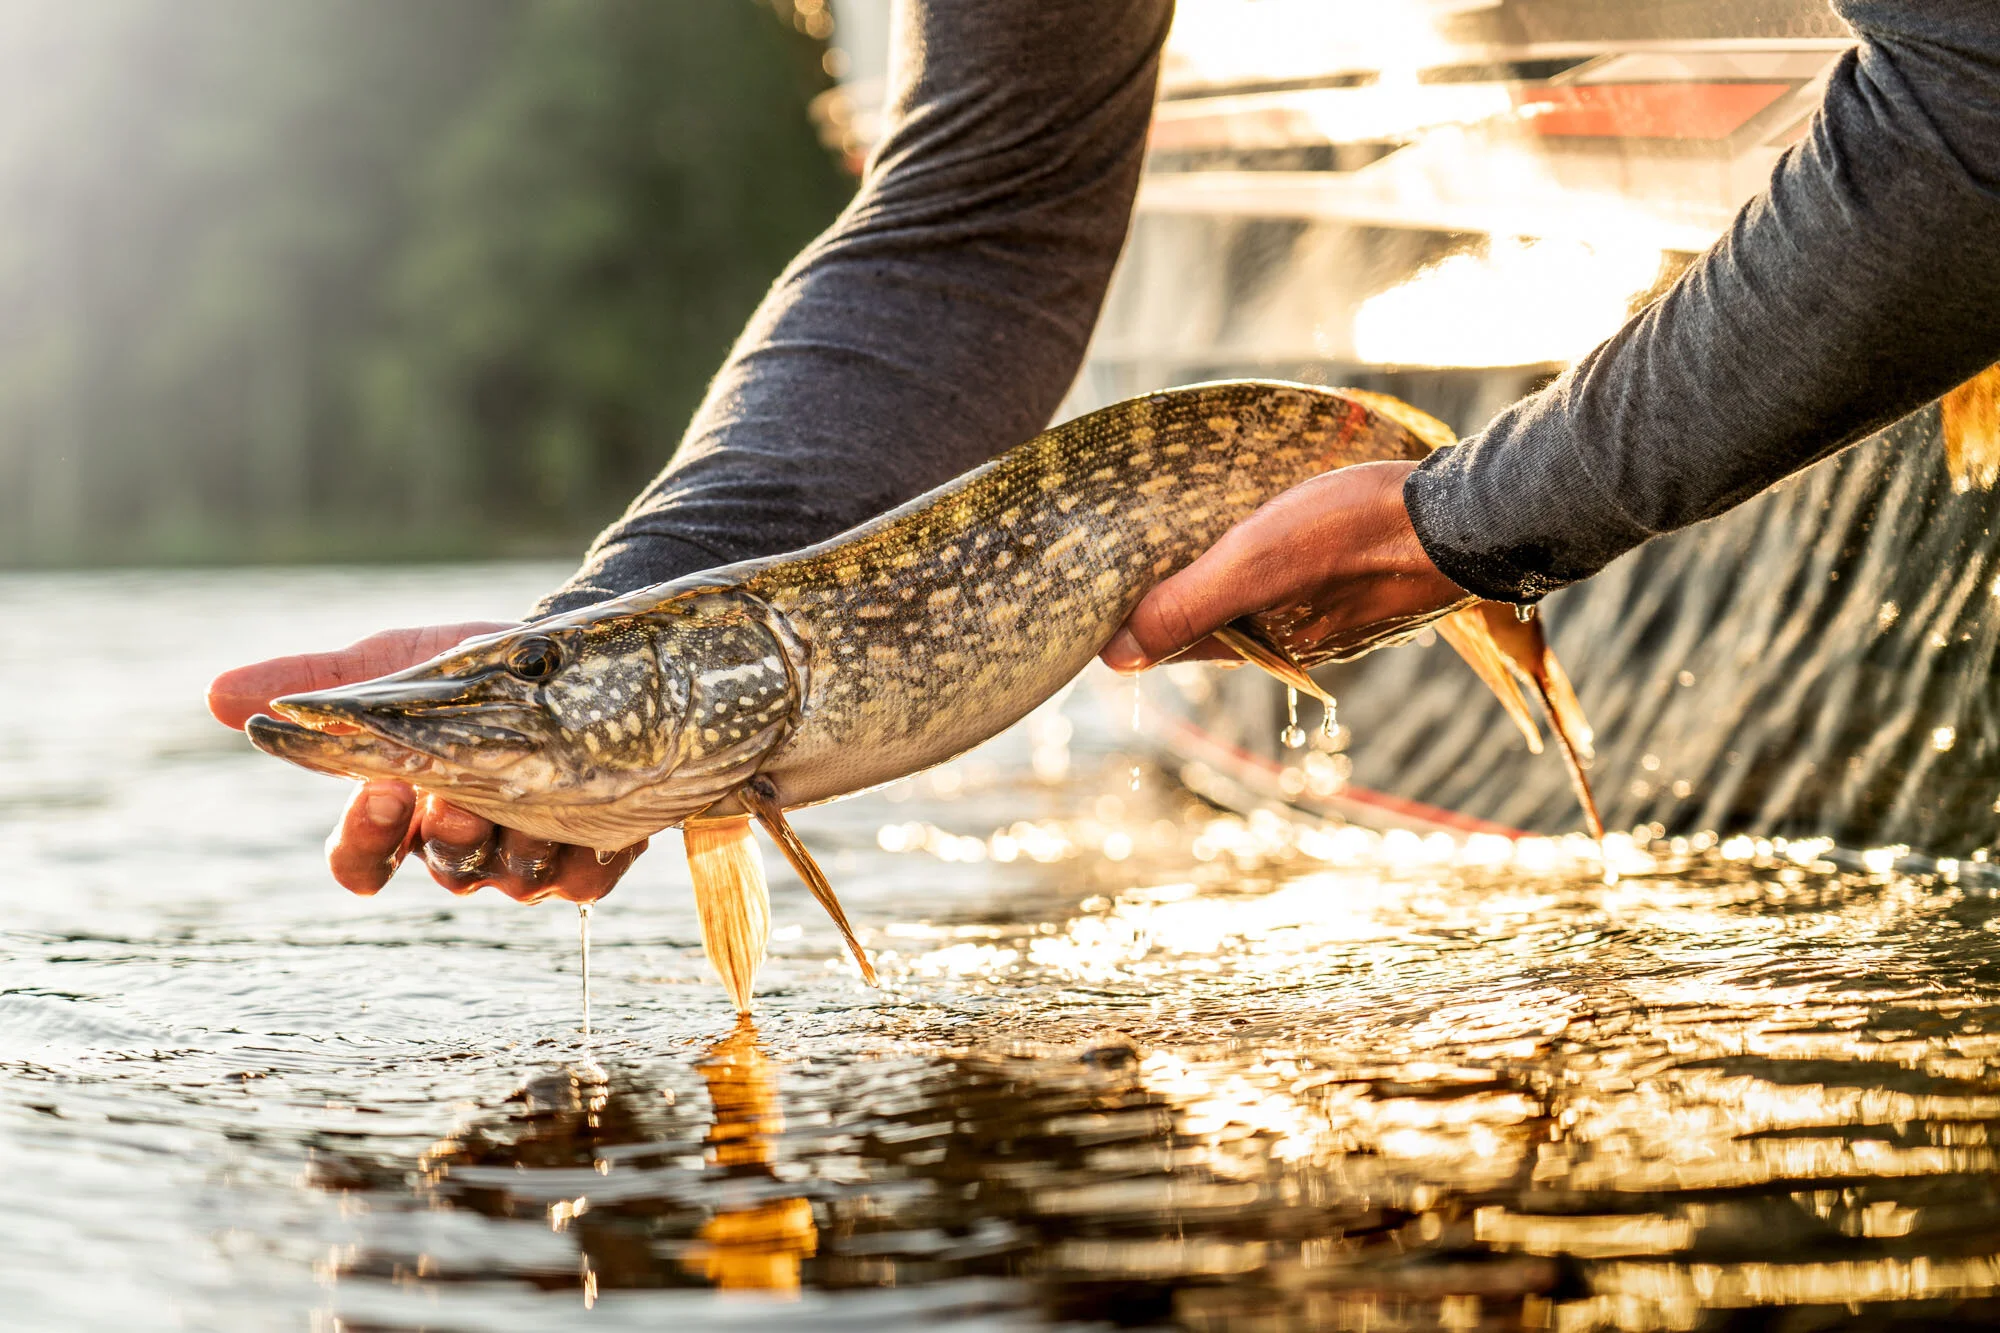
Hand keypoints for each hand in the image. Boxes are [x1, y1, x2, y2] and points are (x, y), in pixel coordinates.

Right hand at [208, 623, 645, 902]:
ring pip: (511, 884)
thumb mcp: (394, 663)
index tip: (379, 791)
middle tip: (454, 800)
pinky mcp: (592, 854)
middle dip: (447, 838)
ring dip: (515, 848)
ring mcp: (526, 853)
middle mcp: (462, 842)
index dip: (364, 843)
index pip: (361, 862)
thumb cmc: (471, 668)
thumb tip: (218, 695)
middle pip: (442, 873)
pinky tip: (591, 832)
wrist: (573, 655)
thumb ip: (317, 684)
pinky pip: (583, 885)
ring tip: (531, 803)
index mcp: (404, 809)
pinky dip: (583, 863)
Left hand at [1100, 460, 1471, 671]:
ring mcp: (1340, 611)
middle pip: (1219, 620)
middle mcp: (1302, 638)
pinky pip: (1305, 576)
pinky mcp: (1370, 580)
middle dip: (1180, 595)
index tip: (1100, 592)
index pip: (1178, 639)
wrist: (1475, 515)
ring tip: (1192, 535)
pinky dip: (1277, 559)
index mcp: (1268, 641)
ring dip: (1229, 574)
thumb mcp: (1256, 563)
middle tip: (1136, 555)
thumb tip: (1113, 658)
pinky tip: (1273, 528)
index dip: (1137, 620)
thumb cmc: (1360, 533)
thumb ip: (1187, 605)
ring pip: (1263, 598)